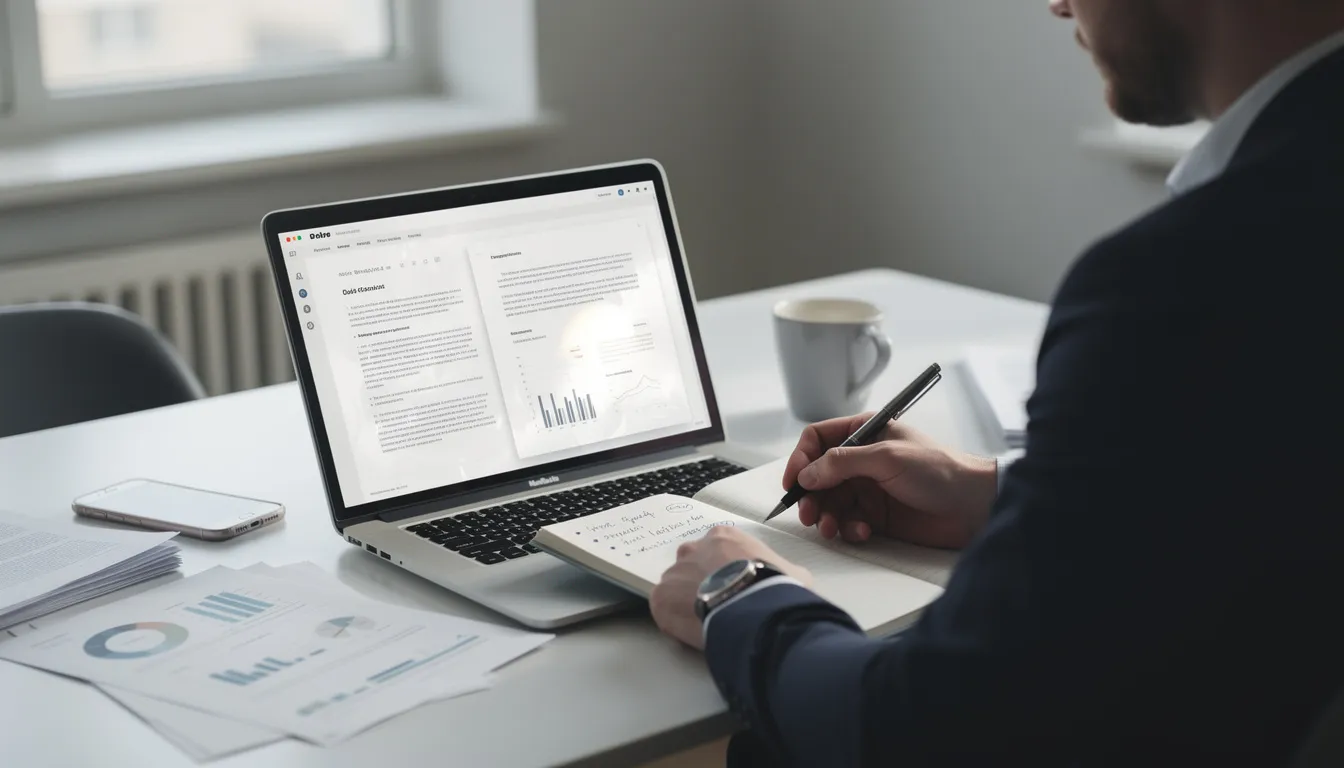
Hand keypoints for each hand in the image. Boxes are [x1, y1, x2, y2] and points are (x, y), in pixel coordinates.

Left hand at [650, 525, 810, 649]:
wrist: (755, 608)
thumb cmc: (775, 588)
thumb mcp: (793, 573)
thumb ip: (784, 571)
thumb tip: (790, 582)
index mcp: (723, 537)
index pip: (717, 551)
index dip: (724, 571)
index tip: (733, 588)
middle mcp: (694, 549)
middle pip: (692, 566)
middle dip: (701, 584)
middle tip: (719, 605)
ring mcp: (675, 573)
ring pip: (676, 588)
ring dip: (687, 603)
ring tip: (709, 623)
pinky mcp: (661, 598)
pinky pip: (664, 609)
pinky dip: (675, 621)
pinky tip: (694, 632)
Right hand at [783, 414, 997, 548]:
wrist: (974, 506)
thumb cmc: (939, 470)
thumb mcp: (886, 457)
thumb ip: (842, 463)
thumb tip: (806, 474)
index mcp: (865, 433)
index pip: (818, 439)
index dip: (800, 459)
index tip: (793, 482)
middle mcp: (862, 460)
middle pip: (818, 475)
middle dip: (809, 495)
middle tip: (808, 513)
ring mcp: (869, 488)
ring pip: (829, 502)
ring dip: (825, 516)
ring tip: (831, 528)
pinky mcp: (877, 516)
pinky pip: (848, 522)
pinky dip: (848, 529)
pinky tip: (862, 532)